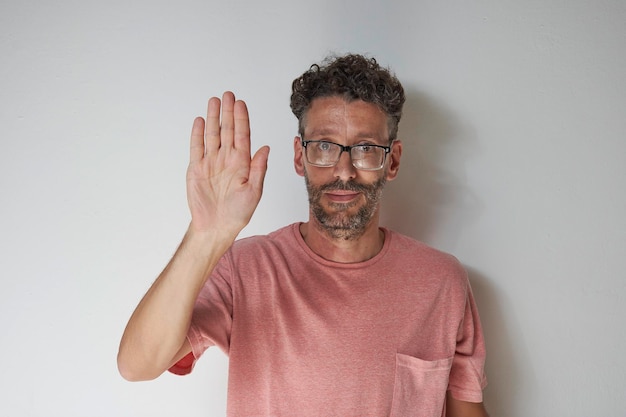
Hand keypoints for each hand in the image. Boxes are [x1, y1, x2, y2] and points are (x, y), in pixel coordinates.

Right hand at [186, 92, 268, 236]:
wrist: (215, 226)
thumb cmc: (238, 213)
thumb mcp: (254, 192)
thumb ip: (259, 168)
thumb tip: (265, 147)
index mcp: (242, 163)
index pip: (243, 135)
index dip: (242, 119)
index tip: (241, 104)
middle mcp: (227, 159)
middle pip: (227, 130)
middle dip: (228, 112)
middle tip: (228, 94)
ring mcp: (211, 162)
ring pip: (213, 135)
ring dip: (214, 118)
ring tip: (215, 101)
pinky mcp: (196, 168)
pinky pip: (197, 147)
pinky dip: (198, 134)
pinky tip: (201, 120)